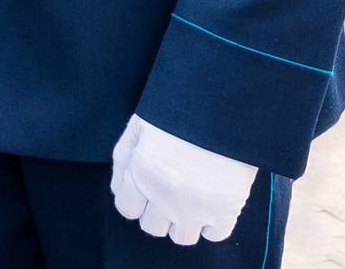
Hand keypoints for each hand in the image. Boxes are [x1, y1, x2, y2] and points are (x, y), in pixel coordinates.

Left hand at [110, 115, 257, 245]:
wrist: (222, 107)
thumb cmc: (176, 112)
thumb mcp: (138, 128)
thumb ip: (123, 160)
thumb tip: (119, 191)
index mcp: (140, 174)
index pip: (127, 209)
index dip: (136, 200)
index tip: (147, 190)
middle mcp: (164, 196)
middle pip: (153, 227)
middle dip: (158, 213)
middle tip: (170, 194)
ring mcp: (195, 207)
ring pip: (182, 237)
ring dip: (184, 223)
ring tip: (192, 200)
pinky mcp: (226, 209)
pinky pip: (214, 236)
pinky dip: (212, 226)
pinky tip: (212, 206)